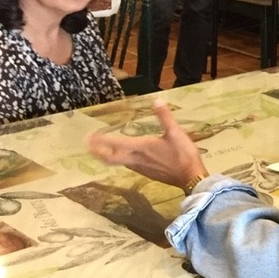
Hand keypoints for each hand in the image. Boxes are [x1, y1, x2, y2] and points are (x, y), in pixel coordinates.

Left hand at [87, 99, 206, 189]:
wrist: (190, 176)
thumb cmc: (183, 154)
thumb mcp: (176, 132)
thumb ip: (165, 117)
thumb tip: (156, 100)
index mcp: (141, 148)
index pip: (114, 144)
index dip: (100, 140)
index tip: (89, 136)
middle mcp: (136, 159)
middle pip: (110, 158)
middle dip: (97, 151)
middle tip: (87, 145)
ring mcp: (140, 168)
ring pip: (117, 162)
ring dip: (107, 155)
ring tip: (101, 148)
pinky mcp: (146, 173)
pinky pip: (127, 165)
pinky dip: (119, 159)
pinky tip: (124, 155)